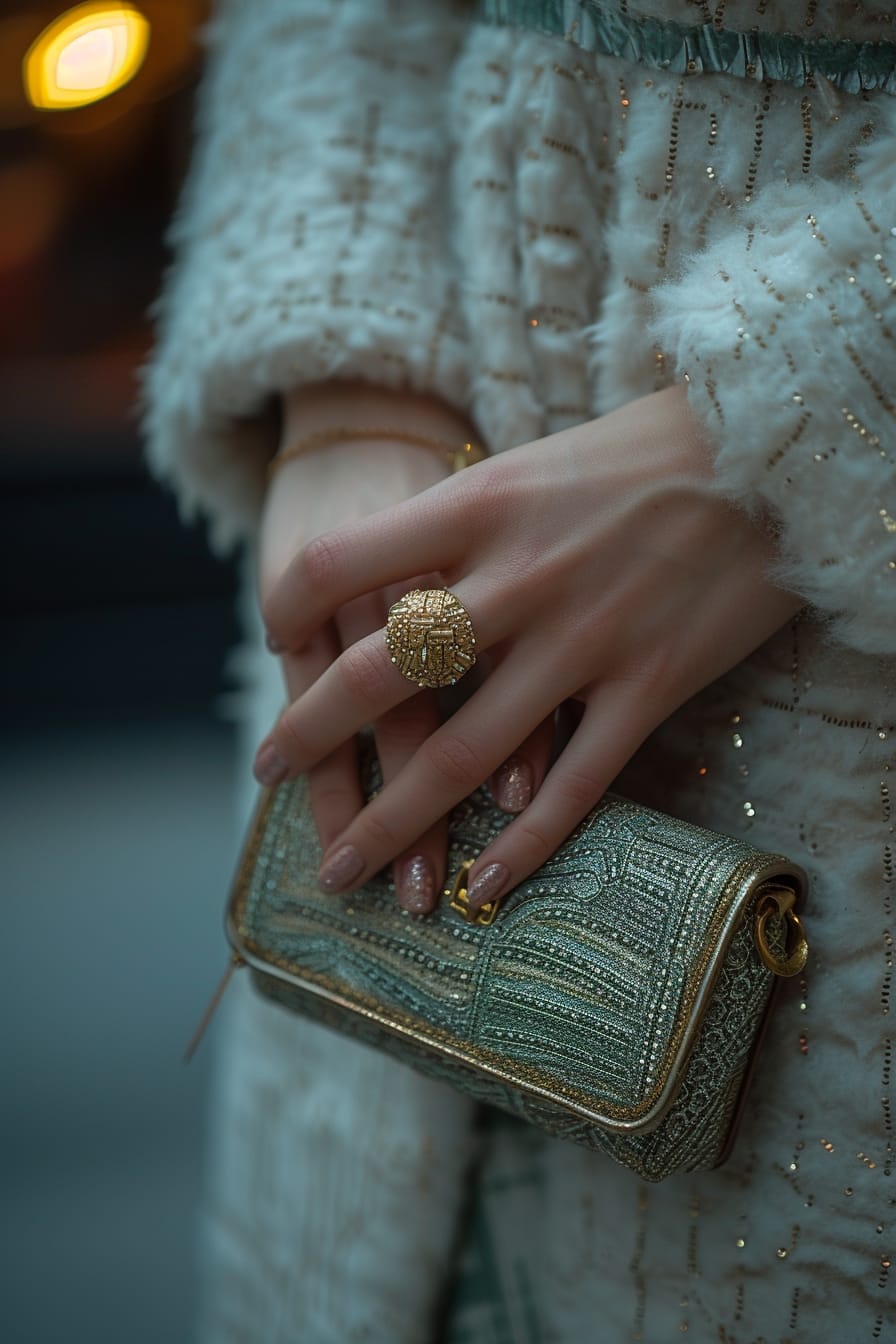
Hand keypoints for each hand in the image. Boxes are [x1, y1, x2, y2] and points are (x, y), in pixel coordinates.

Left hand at [257, 385, 800, 911]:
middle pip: (375, 676)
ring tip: (340, 871)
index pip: (336, 564)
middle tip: (266, 771)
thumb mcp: (534, 460)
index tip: (278, 639)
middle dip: (307, 736)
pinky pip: (573, 788)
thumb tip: (401, 572)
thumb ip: (464, 521)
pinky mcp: (650, 687)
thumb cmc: (649, 446)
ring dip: (390, 825)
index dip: (286, 607)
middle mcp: (516, 578)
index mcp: (477, 505)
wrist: (776, 450)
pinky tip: (482, 890)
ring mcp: (583, 641)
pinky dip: (522, 850)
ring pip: (460, 758)